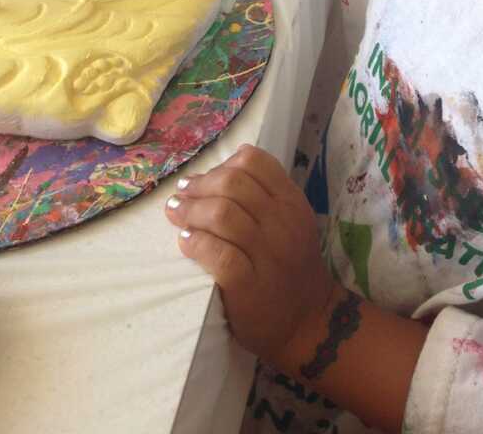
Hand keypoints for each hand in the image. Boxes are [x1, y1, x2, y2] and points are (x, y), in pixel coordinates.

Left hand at [164, 144, 338, 366]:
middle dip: (200, 185)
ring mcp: (266, 254)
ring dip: (190, 210)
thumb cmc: (291, 265)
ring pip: (222, 214)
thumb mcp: (290, 221)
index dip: (223, 164)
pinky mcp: (247, 285)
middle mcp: (282, 223)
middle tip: (181, 194)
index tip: (204, 178)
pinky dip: (195, 243)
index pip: (256, 163)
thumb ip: (264, 193)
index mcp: (292, 202)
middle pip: (233, 183)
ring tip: (175, 213)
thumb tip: (221, 166)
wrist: (307, 319)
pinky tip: (185, 242)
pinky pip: (217, 253)